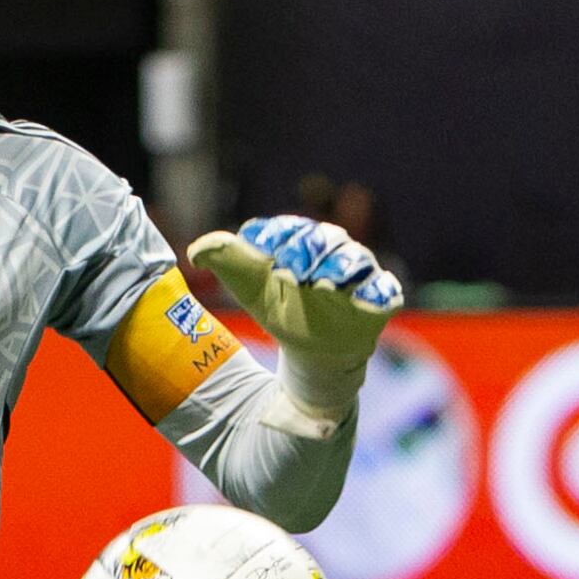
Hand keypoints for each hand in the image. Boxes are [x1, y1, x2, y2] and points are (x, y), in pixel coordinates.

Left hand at [189, 215, 402, 395]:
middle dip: (306, 251)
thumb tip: (195, 251)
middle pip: (322, 240)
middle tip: (289, 269)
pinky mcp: (379, 296)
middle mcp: (332, 249)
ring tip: (324, 286)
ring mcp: (358, 272)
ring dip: (340, 269)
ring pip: (353, 260)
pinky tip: (367, 299)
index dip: (274, 238)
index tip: (260, 250)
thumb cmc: (283, 308)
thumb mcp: (250, 288)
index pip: (288, 230)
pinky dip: (377, 292)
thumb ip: (227, 263)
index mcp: (300, 240)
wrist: (313, 348)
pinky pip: (383, 290)